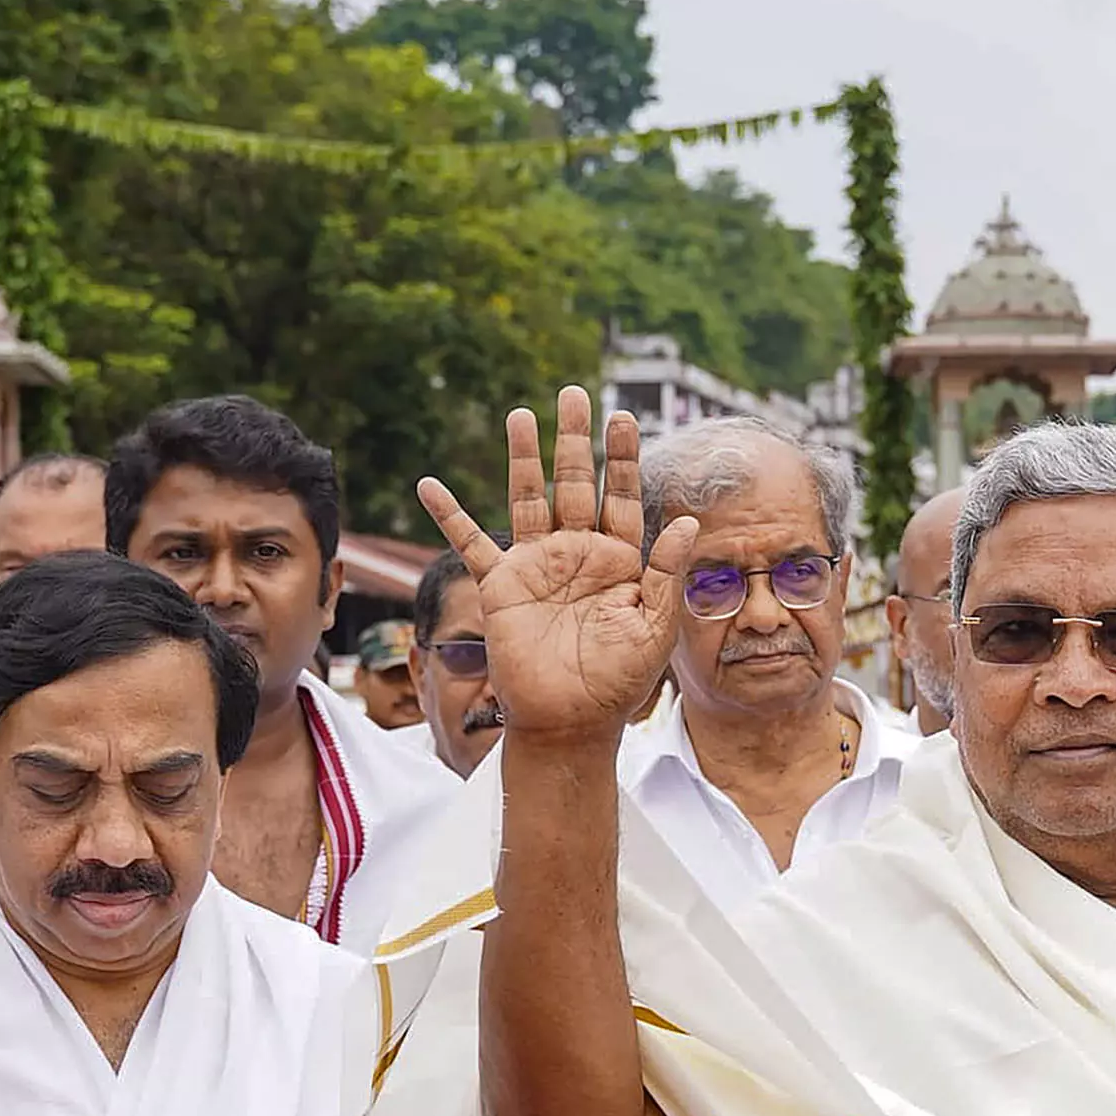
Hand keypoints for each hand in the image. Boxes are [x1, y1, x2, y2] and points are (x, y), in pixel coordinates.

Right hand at [415, 393, 699, 744]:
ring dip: (522, 458)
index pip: (623, 496)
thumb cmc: (619, 683)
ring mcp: (538, 565)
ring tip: (520, 415)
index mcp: (619, 561)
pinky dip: (449, 516)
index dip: (624, 458)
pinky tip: (428, 485)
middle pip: (575, 482)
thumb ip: (667, 573)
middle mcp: (578, 554)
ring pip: (528, 498)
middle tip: (575, 392)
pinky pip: (471, 543)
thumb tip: (686, 519)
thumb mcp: (655, 628)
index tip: (624, 418)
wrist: (571, 722)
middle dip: (575, 439)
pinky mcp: (502, 585)